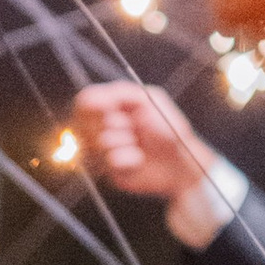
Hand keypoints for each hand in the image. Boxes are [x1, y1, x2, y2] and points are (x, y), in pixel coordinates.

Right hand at [73, 79, 221, 205]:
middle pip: (88, 123)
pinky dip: (130, 158)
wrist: (180, 161)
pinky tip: (139, 160)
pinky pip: (111, 161)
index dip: (91, 106)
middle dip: (117, 123)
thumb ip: (120, 93)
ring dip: (127, 141)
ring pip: (101, 142)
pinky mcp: (109, 171)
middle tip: (135, 126)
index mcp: (110, 107)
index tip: (109, 107)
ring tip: (140, 143)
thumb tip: (88, 98)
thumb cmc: (167, 127)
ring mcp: (103, 151)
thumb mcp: (148, 99)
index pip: (84, 102)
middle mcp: (102, 129)